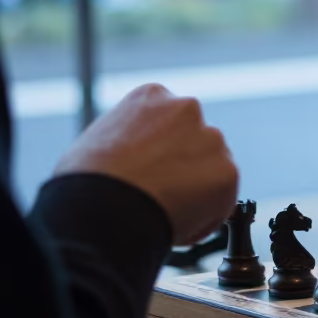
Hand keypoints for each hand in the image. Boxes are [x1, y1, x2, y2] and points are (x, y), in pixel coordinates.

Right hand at [54, 84, 238, 244]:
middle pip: (198, 141)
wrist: (103, 206)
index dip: (163, 150)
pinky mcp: (228, 173)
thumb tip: (138, 157)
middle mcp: (188, 109)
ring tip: (165, 208)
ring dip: (199, 188)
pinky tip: (177, 221)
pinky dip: (206, 214)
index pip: (172, 121)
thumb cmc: (90, 180)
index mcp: (153, 96)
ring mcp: (211, 139)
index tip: (154, 168)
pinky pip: (222, 200)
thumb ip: (132, 139)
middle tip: (163, 191)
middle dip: (186, 166)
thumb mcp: (101, 139)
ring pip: (213, 170)